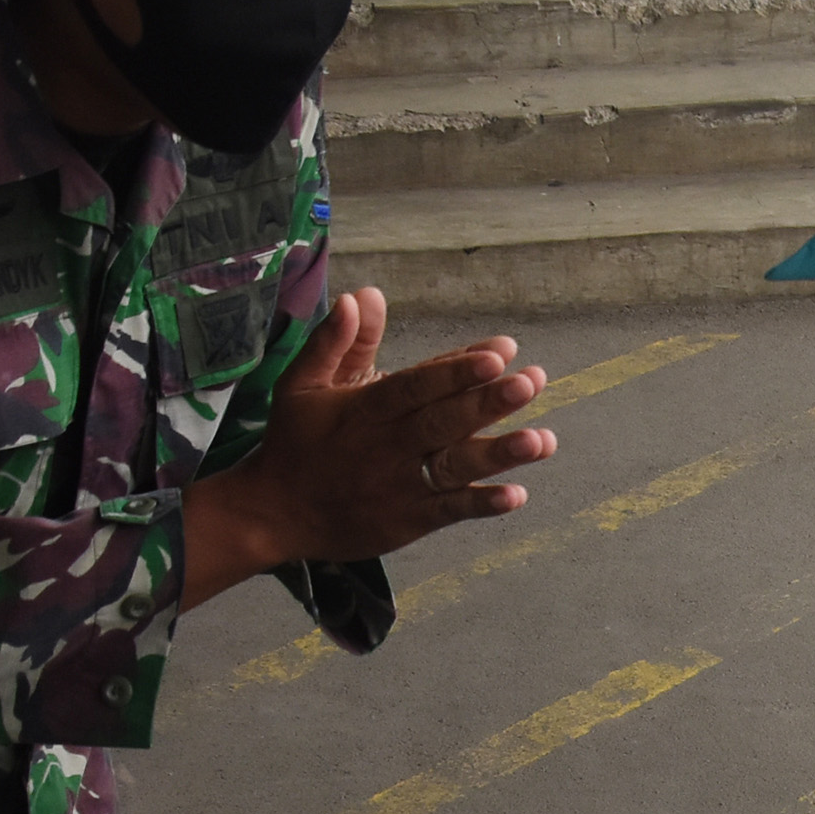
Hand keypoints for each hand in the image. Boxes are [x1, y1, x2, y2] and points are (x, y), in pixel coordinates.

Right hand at [184, 289, 556, 600]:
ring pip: (454, 466)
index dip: (456, 369)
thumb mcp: (303, 385)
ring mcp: (401, 485)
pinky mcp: (409, 520)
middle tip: (531, 382)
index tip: (500, 352)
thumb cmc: (295, 442)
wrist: (272, 515)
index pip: (417, 385)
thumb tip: (364, 293)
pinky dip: (483, 504)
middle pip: (443, 421)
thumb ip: (338, 341)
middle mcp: (387, 446)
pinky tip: (517, 495)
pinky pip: (450, 511)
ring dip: (498, 454)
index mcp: (365, 408)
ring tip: (541, 440)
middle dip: (488, 402)